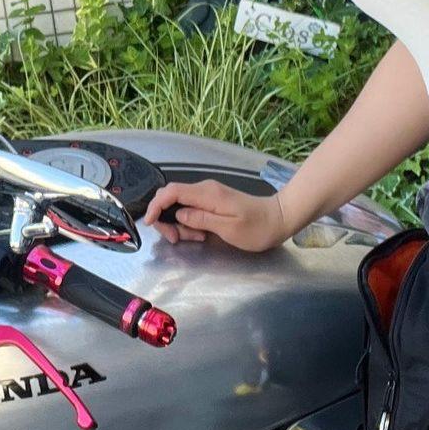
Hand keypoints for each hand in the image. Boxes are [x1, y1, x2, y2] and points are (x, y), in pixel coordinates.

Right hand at [142, 181, 288, 251]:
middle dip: (166, 219)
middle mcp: (205, 190)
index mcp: (207, 194)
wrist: (279, 219)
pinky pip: (191, 209)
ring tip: (196, 239)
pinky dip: (188, 223)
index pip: (172, 191)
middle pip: (171, 198)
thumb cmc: (257, 227)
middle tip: (177, 240)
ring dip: (179, 224)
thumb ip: (201, 220)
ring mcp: (208, 194)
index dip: (156, 205)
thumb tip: (179, 215)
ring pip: (180, 205)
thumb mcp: (229, 228)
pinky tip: (200, 234)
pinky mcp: (211, 201)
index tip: (150, 222)